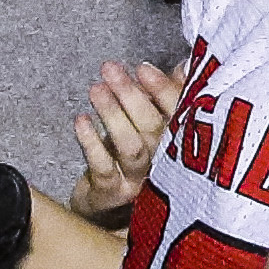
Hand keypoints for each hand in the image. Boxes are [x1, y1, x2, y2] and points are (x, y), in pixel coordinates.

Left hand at [73, 59, 184, 220]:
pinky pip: (102, 167)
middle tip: (111, 69)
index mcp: (177, 140)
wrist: (107, 205)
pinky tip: (81, 120)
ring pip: (131, 147)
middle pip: (153, 127)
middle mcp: (163, 162)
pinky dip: (90, 142)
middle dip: (132, 95)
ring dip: (113, 116)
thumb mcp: (153, 121)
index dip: (162, 90)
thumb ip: (169, 93)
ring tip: (96, 89)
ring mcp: (138, 179)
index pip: (177, 113)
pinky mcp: (112, 193)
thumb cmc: (131, 154)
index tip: (143, 68)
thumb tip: (187, 63)